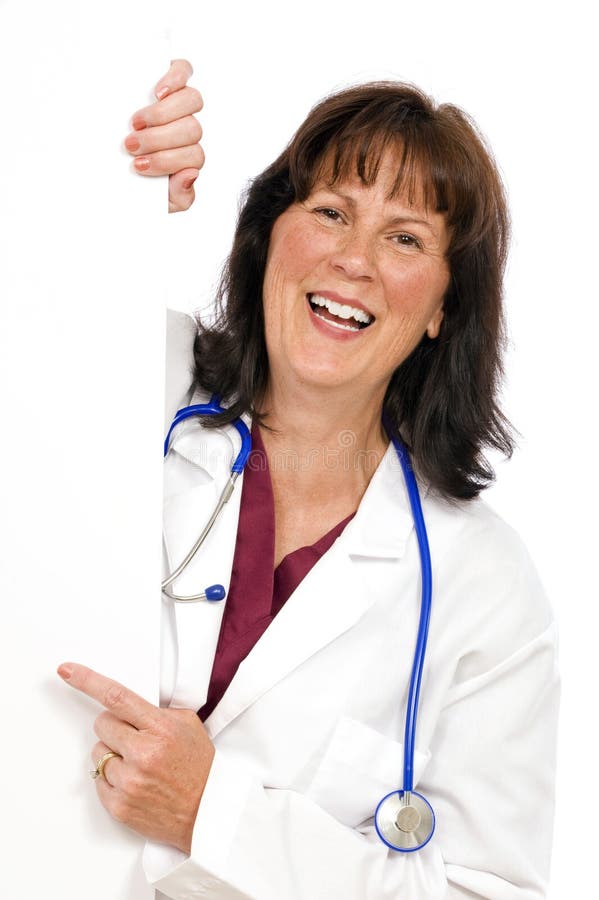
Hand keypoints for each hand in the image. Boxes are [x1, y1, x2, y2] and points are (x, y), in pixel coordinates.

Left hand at [57, 662, 213, 853]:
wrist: (207, 811)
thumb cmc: (199, 766)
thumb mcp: (188, 724)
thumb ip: (157, 710)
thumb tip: (124, 702)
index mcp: (161, 728)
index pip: (116, 697)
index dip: (88, 681)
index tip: (67, 670)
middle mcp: (143, 754)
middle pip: (102, 724)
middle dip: (115, 728)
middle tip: (135, 738)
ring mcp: (129, 782)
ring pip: (97, 752)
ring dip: (113, 754)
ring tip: (139, 764)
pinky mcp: (119, 806)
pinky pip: (97, 780)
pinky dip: (112, 779)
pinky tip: (134, 781)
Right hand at [124, 59, 203, 212]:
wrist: (114, 171)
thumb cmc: (137, 178)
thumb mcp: (159, 198)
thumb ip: (179, 197)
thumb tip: (190, 175)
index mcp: (188, 156)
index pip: (195, 157)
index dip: (168, 161)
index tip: (138, 165)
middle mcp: (189, 129)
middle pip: (191, 129)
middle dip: (158, 140)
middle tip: (131, 145)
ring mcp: (182, 103)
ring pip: (191, 101)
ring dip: (161, 114)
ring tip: (135, 123)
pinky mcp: (172, 79)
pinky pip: (184, 70)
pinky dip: (174, 78)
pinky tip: (158, 91)